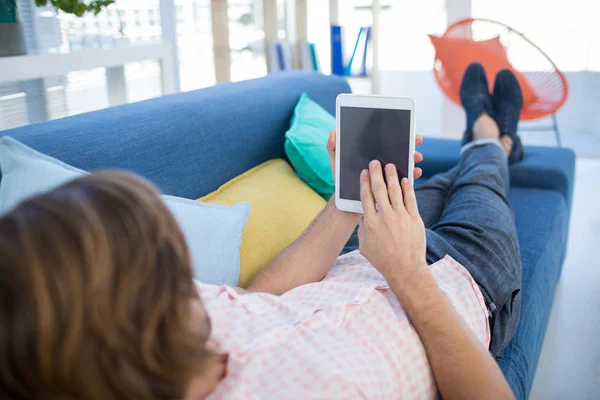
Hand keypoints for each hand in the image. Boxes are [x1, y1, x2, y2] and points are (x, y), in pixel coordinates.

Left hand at [326, 130, 424, 181]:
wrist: (345, 202)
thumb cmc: (342, 180)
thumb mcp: (337, 163)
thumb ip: (333, 148)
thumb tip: (333, 133)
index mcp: (371, 154)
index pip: (387, 141)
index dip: (398, 134)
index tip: (406, 131)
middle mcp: (381, 162)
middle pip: (399, 150)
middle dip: (410, 145)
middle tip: (416, 141)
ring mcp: (386, 174)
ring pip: (403, 163)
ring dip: (412, 159)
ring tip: (416, 157)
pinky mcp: (390, 186)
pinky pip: (403, 180)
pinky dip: (411, 175)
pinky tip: (415, 172)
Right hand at [357, 160, 426, 285]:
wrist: (405, 269)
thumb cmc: (383, 260)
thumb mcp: (364, 246)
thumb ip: (362, 230)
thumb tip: (363, 218)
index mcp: (370, 223)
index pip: (366, 197)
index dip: (364, 182)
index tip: (364, 173)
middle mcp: (385, 217)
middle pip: (379, 190)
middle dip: (376, 173)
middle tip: (375, 162)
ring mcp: (401, 217)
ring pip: (395, 191)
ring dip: (392, 176)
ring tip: (390, 165)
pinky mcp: (414, 219)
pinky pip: (410, 199)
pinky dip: (407, 188)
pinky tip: (405, 179)